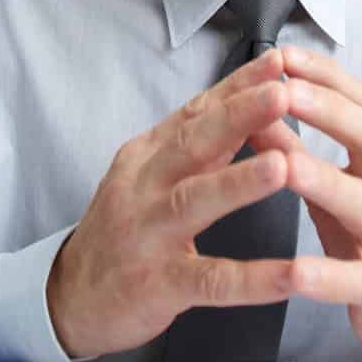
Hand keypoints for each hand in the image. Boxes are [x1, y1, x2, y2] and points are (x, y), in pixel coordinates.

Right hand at [46, 50, 298, 358]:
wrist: (71, 299)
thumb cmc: (123, 233)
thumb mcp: (150, 179)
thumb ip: (196, 148)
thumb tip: (248, 106)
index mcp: (147, 158)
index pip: (196, 112)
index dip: (236, 87)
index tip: (278, 62)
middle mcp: (143, 188)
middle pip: (192, 144)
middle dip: (238, 116)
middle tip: (280, 94)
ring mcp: (147, 236)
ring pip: (194, 202)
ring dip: (239, 182)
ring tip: (283, 166)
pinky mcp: (157, 285)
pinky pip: (210, 281)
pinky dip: (251, 279)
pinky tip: (289, 275)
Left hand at [254, 46, 361, 361]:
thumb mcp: (333, 184)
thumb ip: (294, 146)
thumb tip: (253, 102)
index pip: (360, 102)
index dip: (325, 76)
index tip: (285, 54)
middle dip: (329, 112)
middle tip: (286, 91)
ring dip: (325, 181)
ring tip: (286, 166)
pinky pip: (355, 280)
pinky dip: (326, 276)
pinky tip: (295, 272)